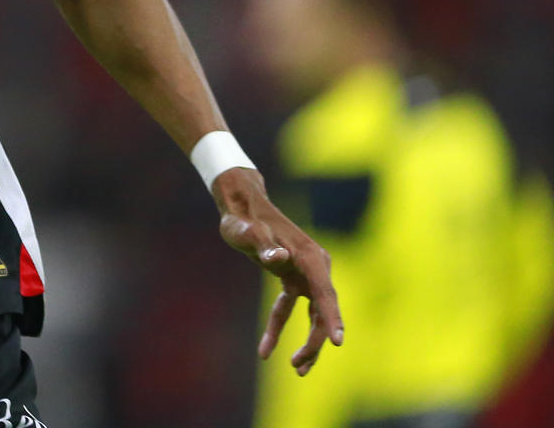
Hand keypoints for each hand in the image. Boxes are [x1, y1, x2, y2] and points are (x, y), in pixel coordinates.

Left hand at [214, 168, 344, 374]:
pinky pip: (290, 308)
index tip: (337, 342)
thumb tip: (278, 259)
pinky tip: (266, 349)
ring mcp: (305, 273)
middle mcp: (314, 266)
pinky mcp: (292, 278)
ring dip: (306, 341)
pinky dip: (279, 327)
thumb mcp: (247, 232)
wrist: (241, 208)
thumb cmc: (243, 220)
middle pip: (322, 309)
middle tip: (299, 366)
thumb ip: (263, 245)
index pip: (326, 293)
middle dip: (315, 340)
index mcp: (310, 257)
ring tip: (297, 369)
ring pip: (312, 314)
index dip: (332, 319)